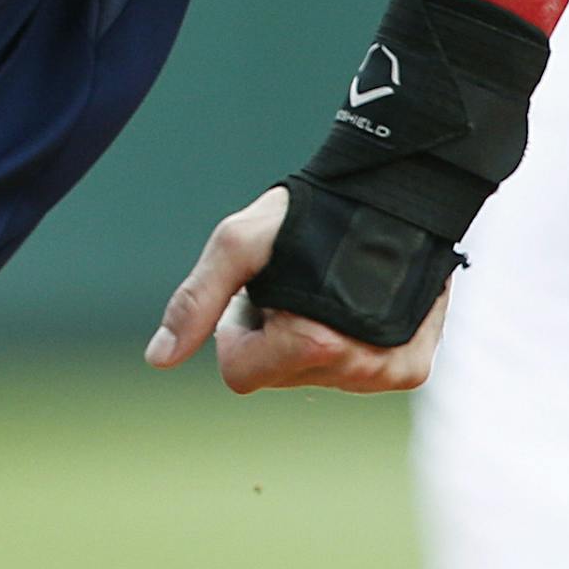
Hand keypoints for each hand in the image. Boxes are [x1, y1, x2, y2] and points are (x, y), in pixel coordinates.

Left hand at [142, 185, 448, 393]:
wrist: (393, 192)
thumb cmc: (307, 215)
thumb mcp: (238, 245)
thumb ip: (195, 301)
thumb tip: (157, 359)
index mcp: (314, 344)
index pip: (239, 373)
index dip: (237, 328)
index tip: (258, 290)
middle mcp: (357, 369)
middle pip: (276, 375)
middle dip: (272, 333)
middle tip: (294, 282)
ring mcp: (388, 373)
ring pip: (314, 376)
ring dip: (308, 336)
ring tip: (327, 286)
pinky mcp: (411, 369)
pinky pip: (353, 372)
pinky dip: (345, 342)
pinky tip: (355, 301)